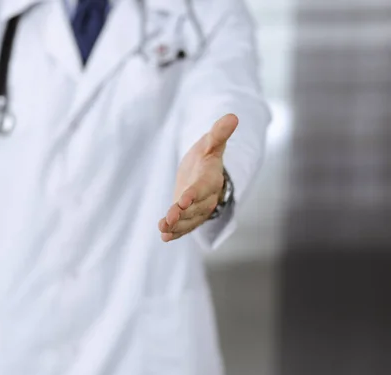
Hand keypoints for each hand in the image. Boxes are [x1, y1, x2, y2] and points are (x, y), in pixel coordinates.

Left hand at [158, 114, 237, 241]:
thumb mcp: (211, 143)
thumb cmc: (207, 155)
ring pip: (188, 220)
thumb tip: (233, 116)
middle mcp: (207, 198)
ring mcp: (199, 209)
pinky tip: (164, 236)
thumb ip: (219, 133)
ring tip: (163, 230)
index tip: (183, 199)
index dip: (193, 194)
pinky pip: (184, 227)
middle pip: (194, 208)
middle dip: (182, 215)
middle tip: (169, 219)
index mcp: (211, 179)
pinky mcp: (190, 217)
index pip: (202, 188)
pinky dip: (175, 233)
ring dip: (176, 226)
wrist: (205, 172)